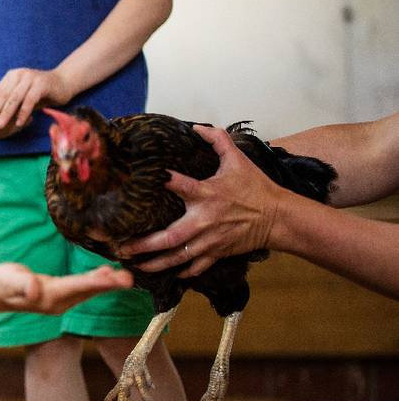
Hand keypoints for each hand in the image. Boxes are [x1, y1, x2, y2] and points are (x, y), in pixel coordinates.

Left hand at [0, 67, 70, 131]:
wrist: (64, 82)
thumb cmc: (41, 92)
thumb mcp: (23, 97)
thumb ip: (10, 103)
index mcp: (12, 76)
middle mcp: (20, 74)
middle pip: (4, 95)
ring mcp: (30, 78)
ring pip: (14, 98)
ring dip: (6, 113)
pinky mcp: (41, 84)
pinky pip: (29, 101)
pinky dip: (23, 113)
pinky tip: (18, 123)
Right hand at [0, 262, 132, 312]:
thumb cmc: (3, 283)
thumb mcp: (8, 280)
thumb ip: (22, 284)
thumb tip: (35, 289)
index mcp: (48, 297)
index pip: (75, 287)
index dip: (94, 282)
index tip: (112, 278)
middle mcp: (59, 303)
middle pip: (87, 292)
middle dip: (109, 285)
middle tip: (128, 278)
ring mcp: (62, 302)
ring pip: (89, 291)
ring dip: (108, 284)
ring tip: (125, 277)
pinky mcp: (64, 296)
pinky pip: (85, 289)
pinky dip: (98, 282)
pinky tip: (109, 275)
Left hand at [115, 125, 280, 276]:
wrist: (278, 217)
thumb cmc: (256, 188)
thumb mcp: (238, 160)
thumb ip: (218, 140)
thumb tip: (197, 127)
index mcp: (208, 194)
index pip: (182, 185)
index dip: (166, 181)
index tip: (147, 179)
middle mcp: (205, 220)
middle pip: (170, 237)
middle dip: (144, 245)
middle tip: (121, 248)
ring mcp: (210, 240)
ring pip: (178, 257)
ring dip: (155, 263)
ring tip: (134, 266)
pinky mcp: (217, 252)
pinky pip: (196, 267)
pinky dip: (182, 272)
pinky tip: (166, 274)